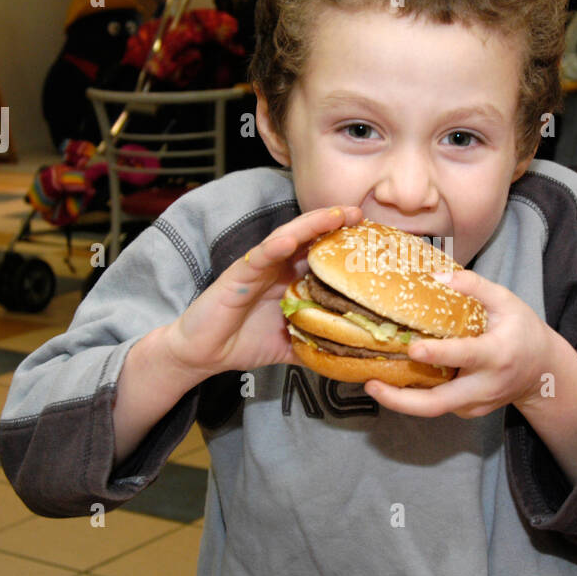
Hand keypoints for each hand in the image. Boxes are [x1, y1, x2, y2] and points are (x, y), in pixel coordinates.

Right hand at [163, 205, 362, 375]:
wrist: (204, 354)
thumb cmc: (243, 343)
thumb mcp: (290, 347)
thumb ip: (317, 348)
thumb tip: (351, 362)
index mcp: (290, 279)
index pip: (321, 254)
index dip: (344, 243)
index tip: (372, 236)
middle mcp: (277, 268)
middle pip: (309, 238)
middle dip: (335, 223)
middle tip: (360, 213)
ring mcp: (258, 268)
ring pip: (286, 239)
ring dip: (310, 225)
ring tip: (334, 215)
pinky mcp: (237, 276)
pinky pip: (257, 258)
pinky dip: (272, 248)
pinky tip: (287, 241)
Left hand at [363, 268, 550, 418]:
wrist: (543, 373)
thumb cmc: (523, 332)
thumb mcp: (507, 301)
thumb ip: (475, 286)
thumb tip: (437, 276)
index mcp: (497, 354)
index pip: (465, 356)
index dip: (439, 354)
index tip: (413, 349)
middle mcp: (485, 385)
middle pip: (439, 403)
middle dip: (402, 401)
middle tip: (371, 385)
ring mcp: (476, 403)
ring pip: (434, 409)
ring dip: (401, 401)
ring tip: (373, 384)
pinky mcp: (469, 411)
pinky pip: (439, 405)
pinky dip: (416, 397)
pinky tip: (396, 383)